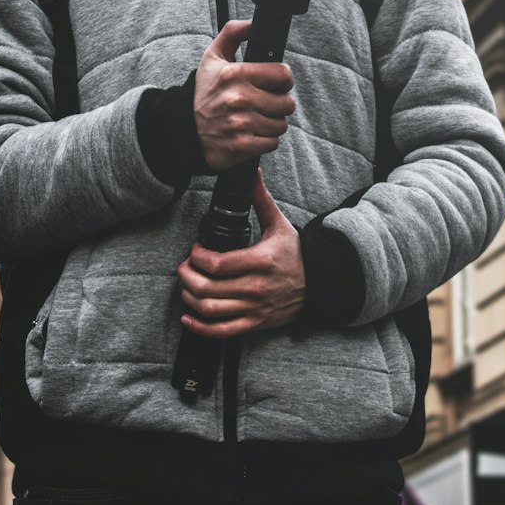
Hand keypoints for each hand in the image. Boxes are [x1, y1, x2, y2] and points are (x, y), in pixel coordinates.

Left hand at [177, 172, 304, 337]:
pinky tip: (188, 318)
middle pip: (207, 288)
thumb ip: (261, 199)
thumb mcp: (280, 225)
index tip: (195, 249)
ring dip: (190, 298)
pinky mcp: (255, 323)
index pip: (216, 264)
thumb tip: (252, 172)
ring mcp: (255, 308)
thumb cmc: (297, 254)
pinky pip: (222, 331)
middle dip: (187, 276)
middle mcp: (256, 287)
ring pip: (210, 309)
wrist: (320, 283)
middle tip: (185, 266)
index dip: (197, 256)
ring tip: (187, 285)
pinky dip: (201, 328)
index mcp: (261, 261)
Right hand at [194, 21, 295, 171]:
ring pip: (281, 124)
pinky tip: (251, 133)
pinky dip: (265, 140)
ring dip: (272, 123)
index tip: (276, 83)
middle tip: (266, 103)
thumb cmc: (203, 93)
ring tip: (257, 118)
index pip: (283, 74)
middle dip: (279, 103)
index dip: (283, 79)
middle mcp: (239, 98)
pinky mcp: (242, 146)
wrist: (184, 130)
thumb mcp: (212, 58)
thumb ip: (232, 33)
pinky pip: (272, 143)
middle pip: (287, 103)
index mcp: (235, 74)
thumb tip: (253, 23)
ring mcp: (241, 124)